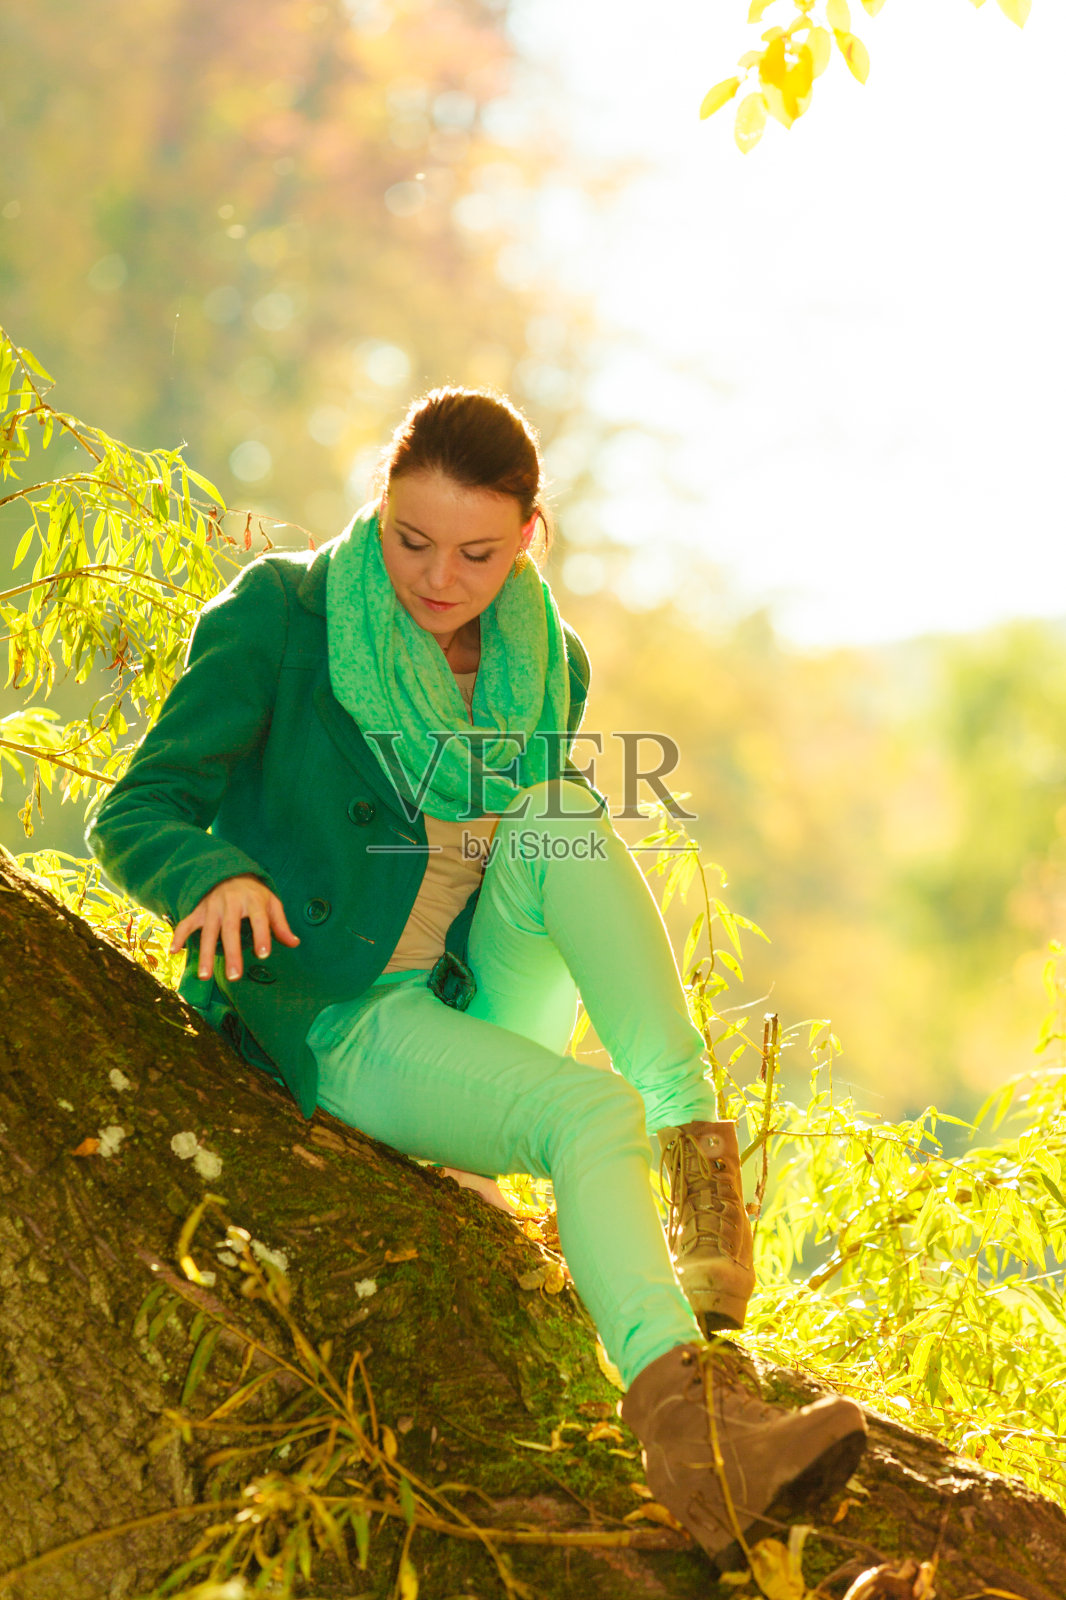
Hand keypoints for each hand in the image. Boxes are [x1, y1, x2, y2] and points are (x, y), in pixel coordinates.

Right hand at [169, 874, 300, 981]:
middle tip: (233, 977)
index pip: (259, 919)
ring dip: (205, 954)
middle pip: (230, 930)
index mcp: (252, 901)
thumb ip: (281, 925)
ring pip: (208, 932)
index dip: (262, 936)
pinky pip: (186, 923)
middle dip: (231, 954)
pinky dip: (179, 936)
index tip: (262, 955)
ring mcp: (212, 908)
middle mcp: (230, 904)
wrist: (229, 872)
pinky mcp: (198, 911)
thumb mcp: (271, 903)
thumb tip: (294, 943)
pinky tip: (174, 952)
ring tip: (204, 976)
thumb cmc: (254, 894)